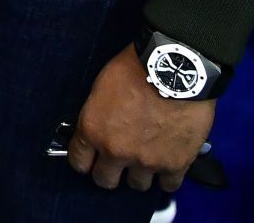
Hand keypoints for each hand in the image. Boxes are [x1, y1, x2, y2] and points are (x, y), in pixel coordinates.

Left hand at [67, 46, 215, 192]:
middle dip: (109, 172)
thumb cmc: (136, 69)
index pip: (78, 162)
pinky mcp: (175, 164)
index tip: (90, 160)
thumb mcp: (101, 88)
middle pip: (105, 181)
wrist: (174, 68)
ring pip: (137, 185)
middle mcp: (116, 151)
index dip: (84, 161)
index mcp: (93, 130)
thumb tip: (98, 128)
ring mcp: (146, 161)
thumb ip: (97, 116)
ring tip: (145, 158)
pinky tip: (166, 164)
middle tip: (117, 162)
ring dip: (139, 173)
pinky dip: (167, 177)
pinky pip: (168, 185)